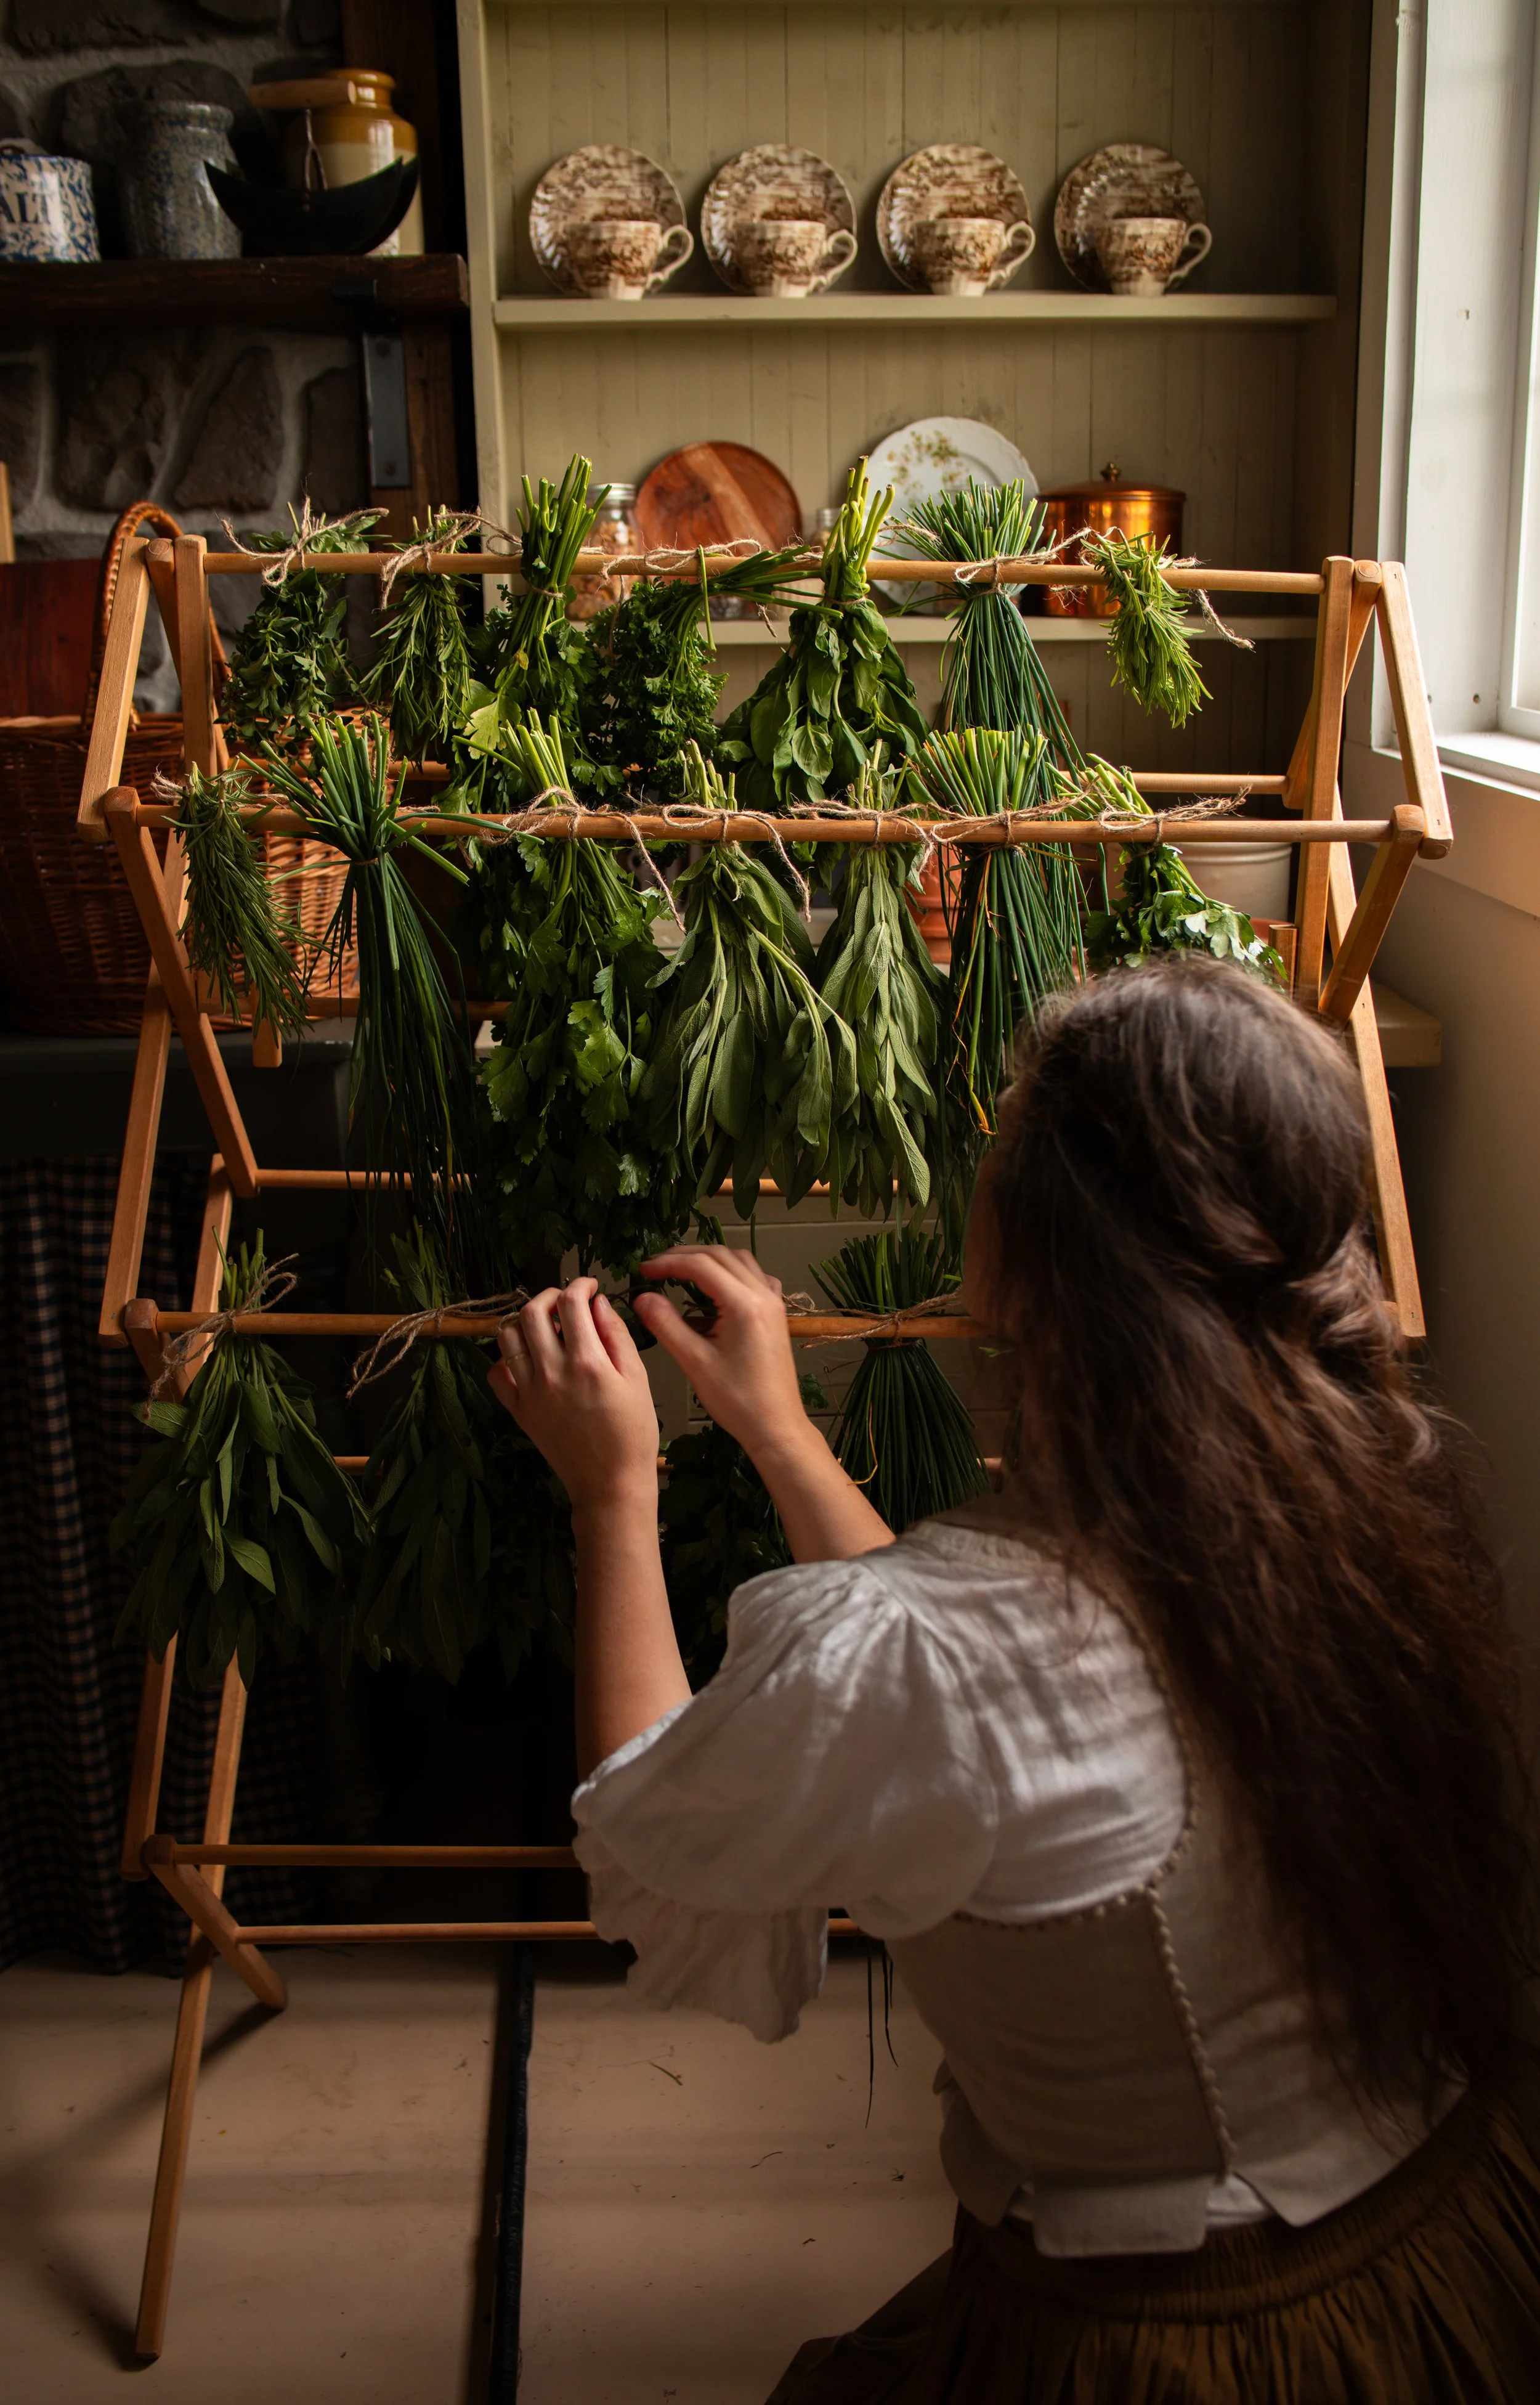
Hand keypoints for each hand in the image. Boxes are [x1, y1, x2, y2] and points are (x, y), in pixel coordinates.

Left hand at [489, 1278, 658, 1515]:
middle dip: (549, 1295)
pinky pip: (497, 1373)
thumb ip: (617, 1336)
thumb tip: (598, 1303)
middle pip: (531, 1311)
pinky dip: (508, 1358)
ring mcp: (530, 1392)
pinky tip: (529, 1359)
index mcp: (587, 1362)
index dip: (581, 1284)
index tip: (590, 1285)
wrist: (610, 1483)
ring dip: (524, 1322)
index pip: (571, 1302)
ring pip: (507, 1337)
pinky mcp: (519, 1411)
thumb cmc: (632, 1433)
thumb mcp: (638, 1379)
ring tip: (546, 1327)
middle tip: (565, 1301)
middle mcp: (552, 1373)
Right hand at [632, 1247, 813, 1467]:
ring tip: (679, 1271)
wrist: (775, 1426)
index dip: (667, 1263)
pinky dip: (731, 1272)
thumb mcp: (695, 1362)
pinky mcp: (776, 1314)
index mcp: (744, 1304)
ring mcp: (774, 1303)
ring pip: (739, 1261)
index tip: (643, 1270)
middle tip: (655, 1267)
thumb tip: (641, 1297)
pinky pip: (755, 1277)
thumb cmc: (737, 1400)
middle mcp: (763, 1295)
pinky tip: (716, 1287)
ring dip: (708, 1259)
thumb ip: (666, 1325)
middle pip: (720, 1255)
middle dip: (684, 1255)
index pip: (700, 1265)